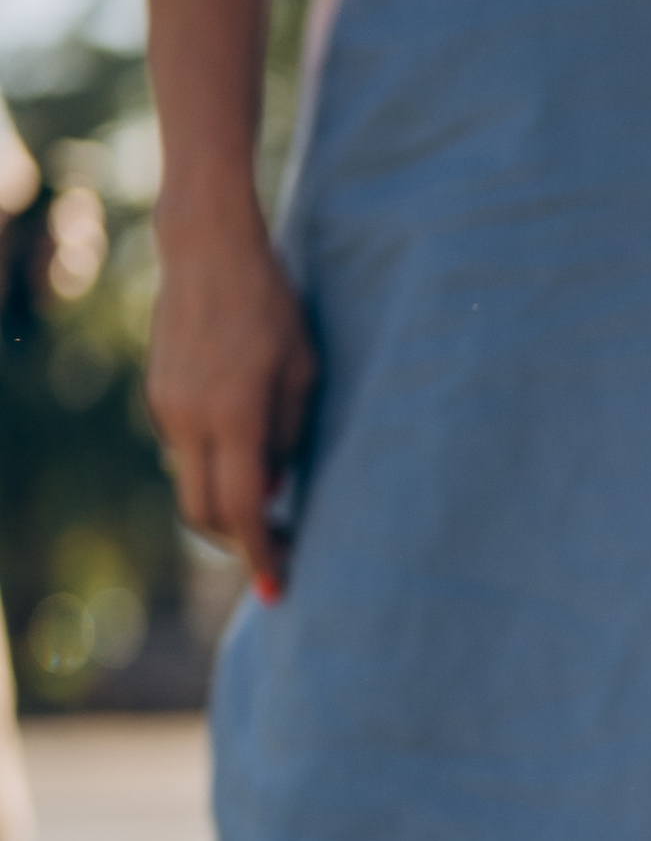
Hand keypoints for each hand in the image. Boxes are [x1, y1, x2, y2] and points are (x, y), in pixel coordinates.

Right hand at [146, 212, 316, 598]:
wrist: (207, 250)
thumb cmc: (273, 306)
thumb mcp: (303, 372)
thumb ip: (288, 436)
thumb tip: (273, 488)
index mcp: (235, 416)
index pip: (245, 509)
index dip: (262, 556)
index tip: (281, 589)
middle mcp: (189, 419)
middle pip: (204, 513)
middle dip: (240, 540)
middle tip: (281, 546)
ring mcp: (165, 408)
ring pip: (191, 483)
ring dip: (227, 500)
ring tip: (272, 490)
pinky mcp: (156, 396)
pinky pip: (186, 450)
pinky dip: (214, 464)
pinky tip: (245, 444)